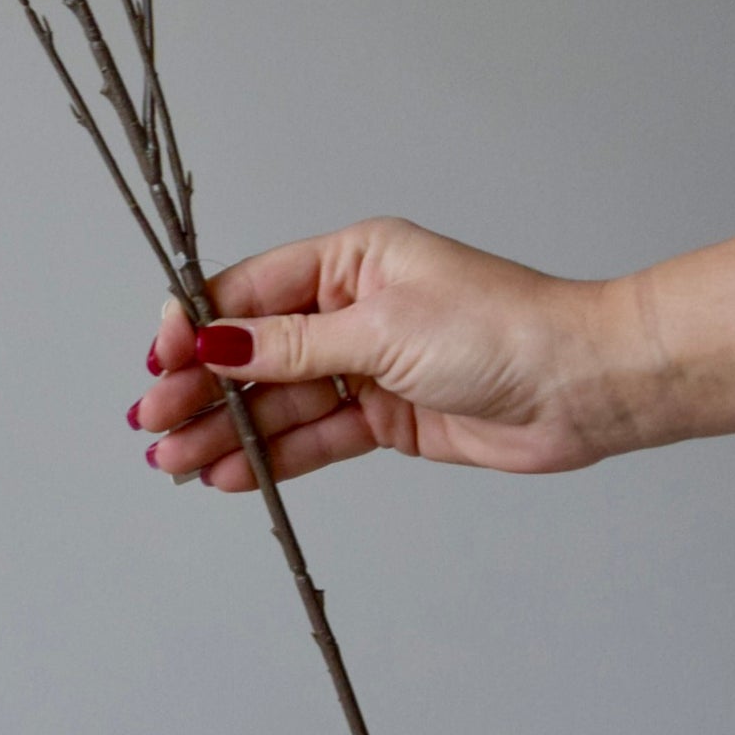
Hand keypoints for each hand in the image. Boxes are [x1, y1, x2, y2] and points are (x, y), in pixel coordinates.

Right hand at [134, 216, 634, 489]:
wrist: (582, 387)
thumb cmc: (502, 331)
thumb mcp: (383, 330)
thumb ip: (293, 346)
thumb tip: (217, 344)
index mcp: (351, 261)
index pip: (250, 291)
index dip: (198, 325)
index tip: (161, 360)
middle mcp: (353, 309)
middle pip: (255, 350)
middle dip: (200, 386)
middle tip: (151, 424)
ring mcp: (369, 365)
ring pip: (279, 399)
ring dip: (226, 430)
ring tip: (174, 462)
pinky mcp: (387, 416)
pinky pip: (315, 436)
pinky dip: (272, 456)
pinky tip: (227, 473)